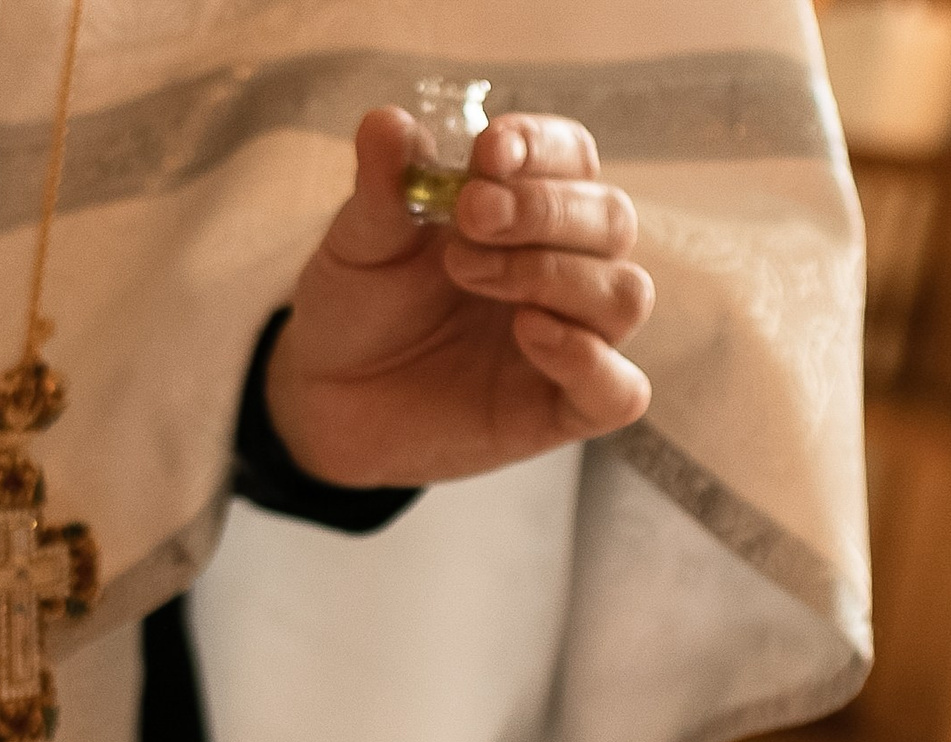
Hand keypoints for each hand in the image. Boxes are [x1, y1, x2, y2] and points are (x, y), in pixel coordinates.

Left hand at [265, 110, 654, 489]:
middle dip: (544, 210)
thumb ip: (382, 188)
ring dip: (556, 274)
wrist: (325, 398)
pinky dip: (589, 360)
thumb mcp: (359, 242)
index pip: (572, 158)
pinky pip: (620, 391)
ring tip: (470, 272)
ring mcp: (570, 339)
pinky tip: (530, 332)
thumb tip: (386, 122)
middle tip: (471, 215)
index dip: (542, 148)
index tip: (489, 149)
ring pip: (625, 295)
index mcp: (526, 211)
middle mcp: (563, 269)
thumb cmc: (357, 307)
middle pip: (611, 220)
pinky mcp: (561, 411)